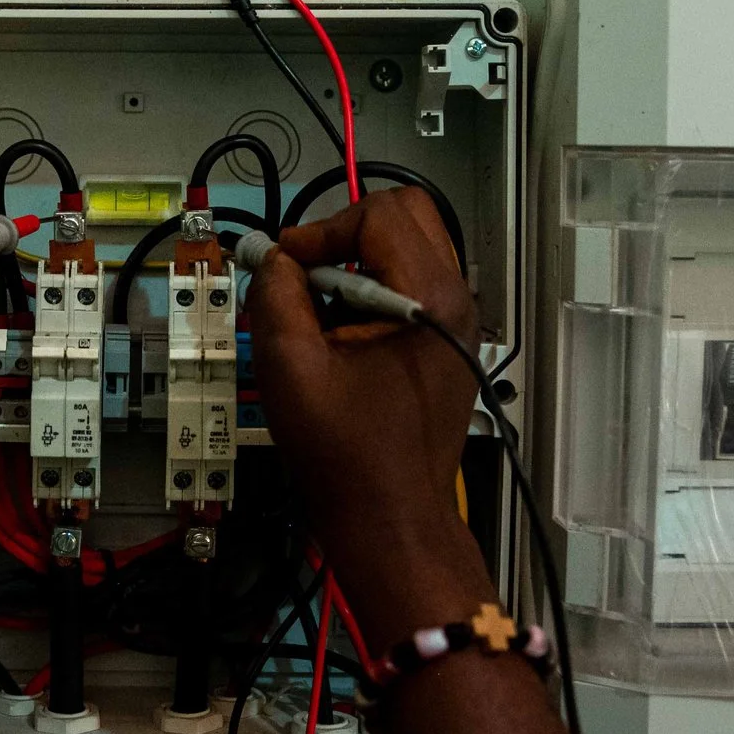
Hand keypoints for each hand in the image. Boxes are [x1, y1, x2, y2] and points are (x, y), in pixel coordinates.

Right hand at [244, 186, 495, 640]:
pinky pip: (413, 286)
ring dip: (358, 263)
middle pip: (407, 215)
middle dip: (346, 233)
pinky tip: (342, 335)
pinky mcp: (449, 346)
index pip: (379, 213)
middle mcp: (456, 301)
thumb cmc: (346, 454)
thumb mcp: (291, 367)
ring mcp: (458, 325)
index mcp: (429, 298)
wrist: (392, 520)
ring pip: (411, 248)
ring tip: (320, 310)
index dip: (321, 230)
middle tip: (305, 274)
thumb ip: (276, 296)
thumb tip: (275, 257)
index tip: (285, 266)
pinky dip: (373, 291)